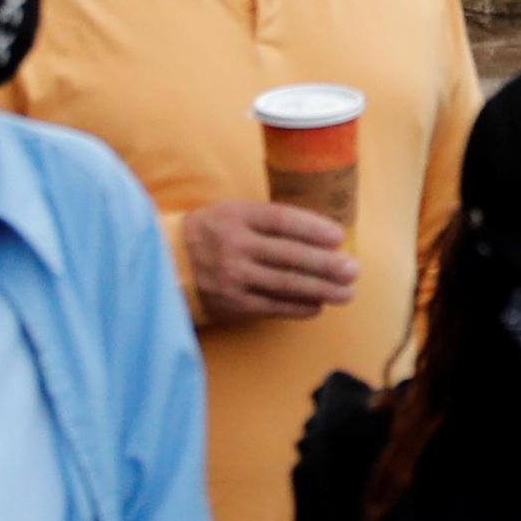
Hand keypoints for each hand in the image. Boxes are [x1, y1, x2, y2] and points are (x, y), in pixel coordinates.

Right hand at [185, 199, 357, 324]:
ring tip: (346, 293)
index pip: (282, 221)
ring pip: (285, 284)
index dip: (314, 229)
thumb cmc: (214, 232)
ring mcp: (232, 276)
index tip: (339, 237)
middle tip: (353, 271)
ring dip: (321, 290)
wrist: (168, 261)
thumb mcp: (234, 213)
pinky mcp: (231, 303)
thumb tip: (323, 233)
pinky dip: (298, 308)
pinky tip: (318, 306)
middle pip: (289, 255)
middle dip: (327, 265)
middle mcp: (234, 246)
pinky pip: (273, 306)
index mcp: (236, 216)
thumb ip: (270, 220)